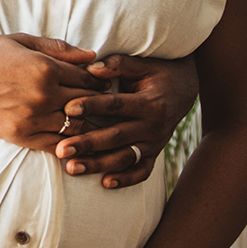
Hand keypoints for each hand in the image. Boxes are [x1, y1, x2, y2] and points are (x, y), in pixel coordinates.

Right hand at [0, 35, 101, 149]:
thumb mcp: (20, 41)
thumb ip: (59, 49)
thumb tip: (92, 56)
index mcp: (45, 68)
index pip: (89, 79)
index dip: (97, 80)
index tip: (97, 80)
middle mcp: (43, 95)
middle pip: (88, 103)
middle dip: (95, 101)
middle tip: (96, 100)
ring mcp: (31, 119)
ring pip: (77, 126)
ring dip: (83, 121)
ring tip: (82, 116)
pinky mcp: (19, 136)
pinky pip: (55, 144)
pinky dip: (67, 140)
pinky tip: (67, 133)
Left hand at [55, 54, 198, 187]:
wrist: (184, 89)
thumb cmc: (156, 73)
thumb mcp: (142, 64)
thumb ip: (118, 65)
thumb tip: (91, 69)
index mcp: (150, 102)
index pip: (116, 105)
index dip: (92, 106)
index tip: (68, 109)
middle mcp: (153, 126)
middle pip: (116, 136)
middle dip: (87, 144)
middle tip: (61, 149)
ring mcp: (154, 143)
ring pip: (124, 158)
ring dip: (98, 165)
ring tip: (71, 168)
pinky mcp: (154, 154)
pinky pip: (142, 172)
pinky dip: (125, 179)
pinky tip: (104, 183)